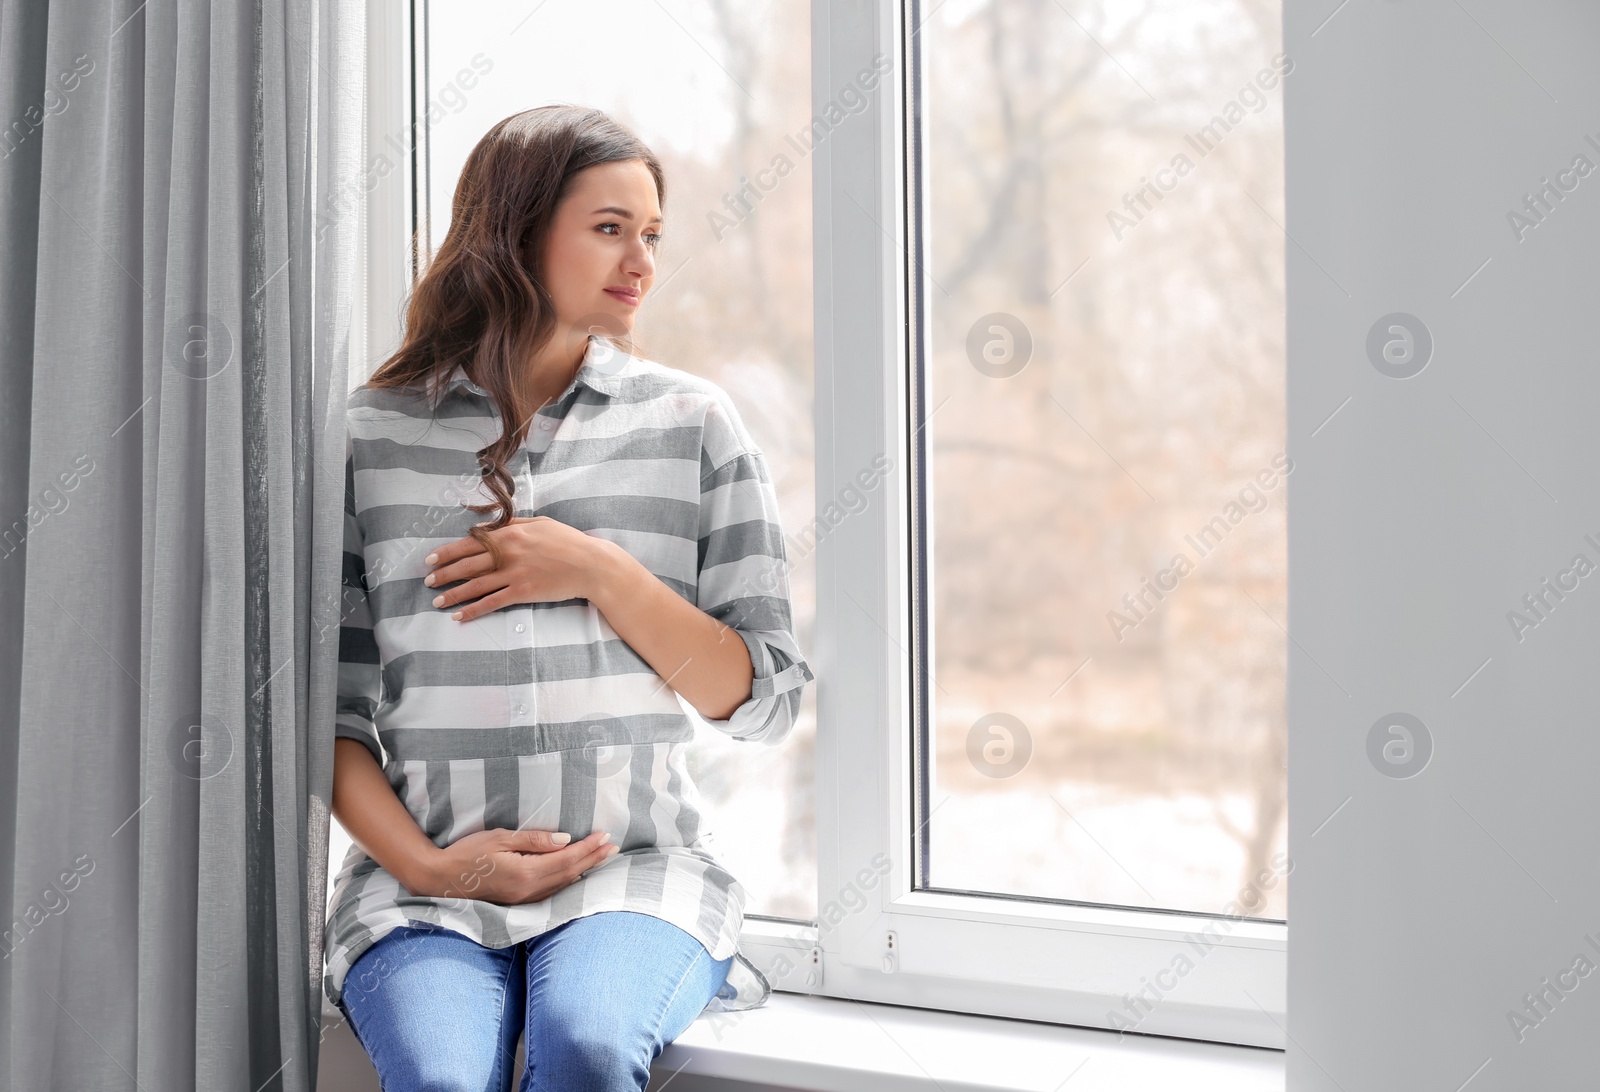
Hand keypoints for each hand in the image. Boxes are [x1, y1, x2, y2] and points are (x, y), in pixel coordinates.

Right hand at [415, 828, 620, 904]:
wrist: (440, 879)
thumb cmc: (467, 853)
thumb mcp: (500, 838)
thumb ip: (534, 840)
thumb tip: (565, 840)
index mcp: (526, 872)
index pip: (567, 859)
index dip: (589, 848)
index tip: (605, 836)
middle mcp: (528, 890)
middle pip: (570, 873)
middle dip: (593, 859)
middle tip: (613, 847)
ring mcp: (522, 899)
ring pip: (562, 885)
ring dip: (584, 870)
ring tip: (601, 858)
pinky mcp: (517, 901)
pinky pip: (550, 892)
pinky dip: (566, 881)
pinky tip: (575, 875)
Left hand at [423, 516, 616, 621]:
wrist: (590, 564)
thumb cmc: (568, 542)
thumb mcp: (540, 524)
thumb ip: (514, 523)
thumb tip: (490, 526)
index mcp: (510, 533)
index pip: (470, 542)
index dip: (447, 552)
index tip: (431, 559)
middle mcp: (508, 552)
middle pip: (467, 564)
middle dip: (444, 574)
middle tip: (427, 581)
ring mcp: (514, 573)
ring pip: (475, 585)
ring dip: (453, 594)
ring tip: (436, 601)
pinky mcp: (523, 592)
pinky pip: (492, 602)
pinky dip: (473, 610)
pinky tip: (459, 616)